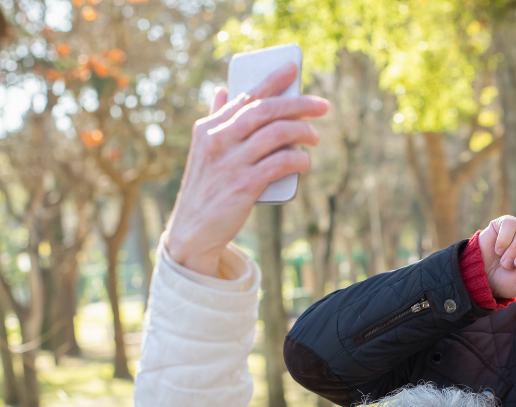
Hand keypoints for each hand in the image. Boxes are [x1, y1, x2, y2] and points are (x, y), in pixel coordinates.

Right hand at [164, 65, 328, 276]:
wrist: (193, 229)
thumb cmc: (206, 188)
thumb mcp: (204, 150)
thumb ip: (216, 120)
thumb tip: (221, 90)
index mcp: (209, 128)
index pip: (246, 96)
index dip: (272, 80)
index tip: (293, 68)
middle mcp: (219, 140)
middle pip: (265, 111)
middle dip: (298, 104)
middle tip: (322, 106)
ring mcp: (231, 163)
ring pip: (276, 134)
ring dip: (302, 132)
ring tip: (315, 137)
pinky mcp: (244, 186)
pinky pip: (280, 163)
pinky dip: (297, 159)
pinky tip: (305, 162)